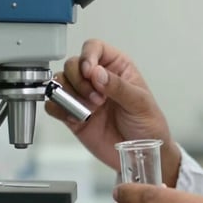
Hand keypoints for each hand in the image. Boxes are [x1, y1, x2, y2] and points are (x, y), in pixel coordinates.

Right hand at [45, 39, 180, 185]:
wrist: (142, 155)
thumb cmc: (148, 125)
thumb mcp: (140, 103)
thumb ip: (118, 86)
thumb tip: (97, 73)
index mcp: (117, 67)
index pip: (94, 48)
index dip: (88, 56)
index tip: (90, 71)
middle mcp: (97, 79)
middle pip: (72, 64)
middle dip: (80, 80)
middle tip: (96, 99)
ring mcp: (83, 97)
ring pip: (60, 82)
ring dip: (68, 95)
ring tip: (88, 111)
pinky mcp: (73, 116)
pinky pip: (54, 105)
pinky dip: (58, 109)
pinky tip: (75, 118)